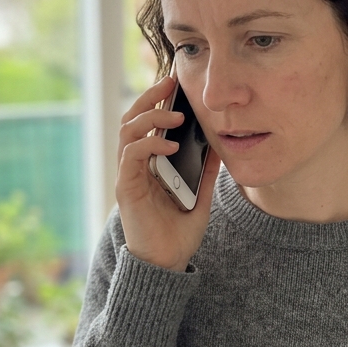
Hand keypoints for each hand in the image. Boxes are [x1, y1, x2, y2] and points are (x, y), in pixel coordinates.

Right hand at [116, 76, 221, 272]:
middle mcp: (135, 165)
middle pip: (132, 119)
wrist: (167, 264)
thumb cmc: (179, 233)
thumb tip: (220, 147)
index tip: (175, 83)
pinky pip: (131, 157)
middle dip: (150, 97)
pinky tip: (169, 144)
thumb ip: (207, 173)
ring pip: (128, 132)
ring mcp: (128, 175)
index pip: (147, 122)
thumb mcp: (201, 197)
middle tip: (170, 82)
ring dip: (149, 117)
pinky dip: (149, 144)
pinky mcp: (126, 188)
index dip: (157, 100)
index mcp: (150, 164)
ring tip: (176, 114)